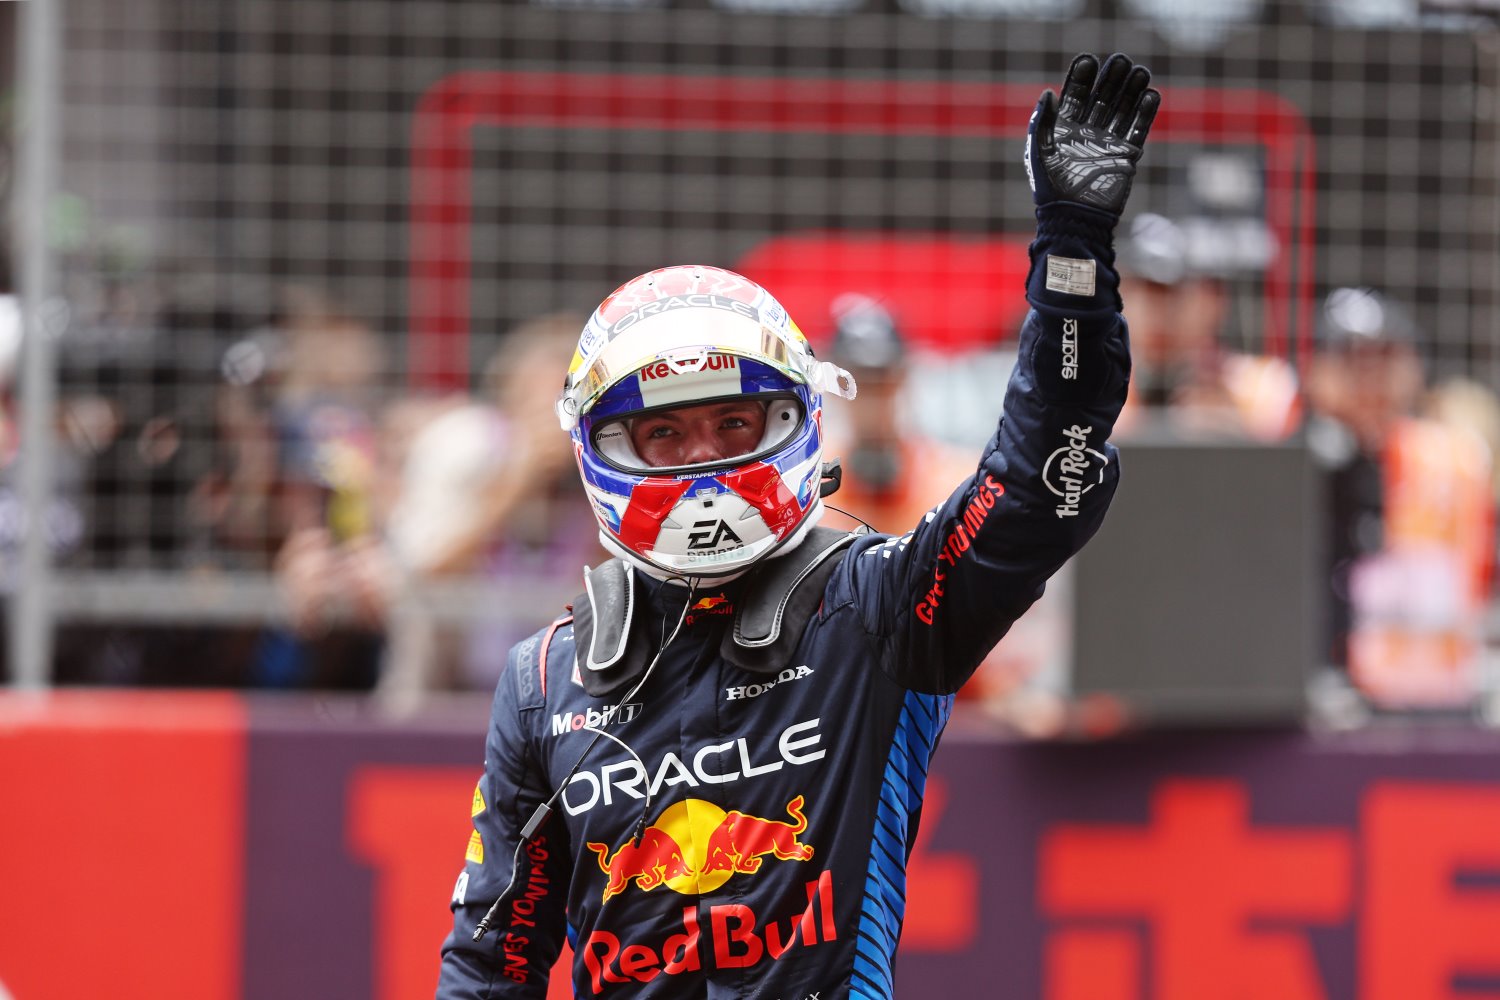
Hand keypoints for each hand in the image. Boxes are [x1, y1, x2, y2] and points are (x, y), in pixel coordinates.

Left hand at [1026, 53, 1159, 216]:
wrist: (1074, 218)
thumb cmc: (1051, 189)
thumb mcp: (1039, 153)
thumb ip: (1041, 123)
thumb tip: (1047, 93)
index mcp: (1063, 129)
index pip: (1074, 96)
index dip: (1081, 78)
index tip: (1088, 60)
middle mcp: (1087, 132)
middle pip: (1102, 98)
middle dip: (1110, 79)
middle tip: (1120, 61)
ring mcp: (1108, 142)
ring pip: (1122, 109)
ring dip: (1131, 90)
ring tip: (1140, 72)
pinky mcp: (1126, 155)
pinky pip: (1138, 129)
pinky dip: (1145, 113)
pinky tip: (1151, 95)